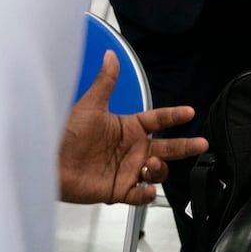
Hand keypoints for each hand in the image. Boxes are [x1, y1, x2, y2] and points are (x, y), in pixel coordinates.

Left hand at [58, 51, 200, 204]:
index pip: (158, 120)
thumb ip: (106, 82)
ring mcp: (127, 170)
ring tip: (153, 164)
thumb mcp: (90, 105)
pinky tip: (147, 188)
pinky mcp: (118, 190)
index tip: (189, 111)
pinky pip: (139, 195)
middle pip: (167, 148)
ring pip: (157, 172)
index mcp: (128, 128)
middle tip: (202, 143)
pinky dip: (147, 194)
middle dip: (186, 146)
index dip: (174, 116)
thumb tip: (111, 56)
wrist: (48, 162)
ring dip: (160, 169)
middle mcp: (132, 150)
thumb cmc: (65, 132)